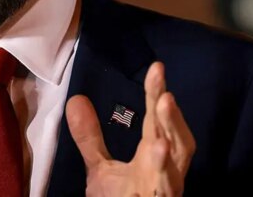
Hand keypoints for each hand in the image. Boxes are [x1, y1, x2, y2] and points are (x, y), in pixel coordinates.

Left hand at [66, 62, 195, 196]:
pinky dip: (163, 174)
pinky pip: (163, 191)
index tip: (157, 68)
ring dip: (171, 146)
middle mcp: (168, 172)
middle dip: (171, 117)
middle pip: (177, 141)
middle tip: (164, 93)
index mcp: (156, 157)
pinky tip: (158, 152)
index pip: (158, 122)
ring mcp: (165, 191)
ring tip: (163, 121)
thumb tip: (76, 99)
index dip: (158, 96)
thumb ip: (90, 137)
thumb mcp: (100, 170)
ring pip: (176, 170)